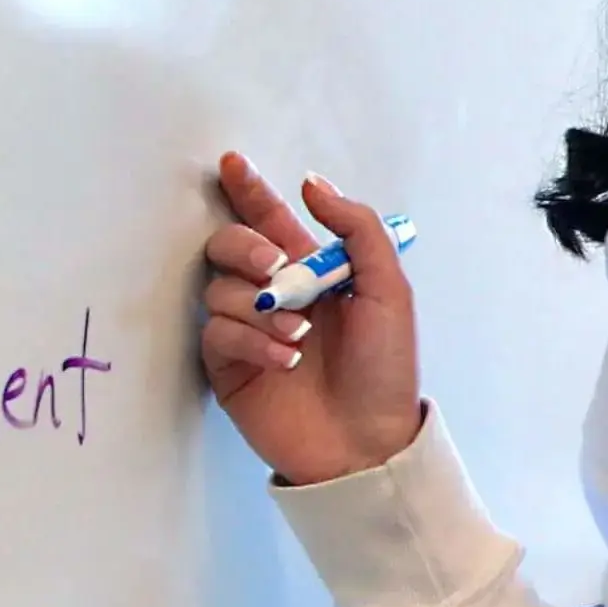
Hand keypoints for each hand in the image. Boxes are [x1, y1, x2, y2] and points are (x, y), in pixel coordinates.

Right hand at [201, 155, 421, 486]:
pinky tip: (284, 360)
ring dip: (260, 307)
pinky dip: (251, 341)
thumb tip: (312, 185)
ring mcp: (249, 329)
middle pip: (230, 246)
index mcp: (313, 271)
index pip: (272, 219)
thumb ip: (356, 230)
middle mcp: (275, 294)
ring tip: (299, 335)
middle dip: (246, 247)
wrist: (367, 442)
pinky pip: (218, 334)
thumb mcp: (389, 290)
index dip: (250, 191)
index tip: (232, 164)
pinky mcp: (229, 367)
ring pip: (220, 290)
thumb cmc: (386, 369)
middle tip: (274, 269)